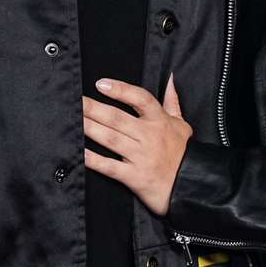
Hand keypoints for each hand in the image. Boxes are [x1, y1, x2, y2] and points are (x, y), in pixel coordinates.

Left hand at [82, 74, 191, 215]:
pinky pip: (109, 166)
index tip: (100, 84)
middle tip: (74, 99)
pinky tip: (79, 152)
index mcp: (159, 121)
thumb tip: (170, 79)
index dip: (120, 89)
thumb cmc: (185, 154)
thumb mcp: (182, 125)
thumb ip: (172, 101)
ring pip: (110, 139)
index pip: (139, 99)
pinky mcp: (134, 177)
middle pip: (116, 118)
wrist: (192, 186)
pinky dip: (93, 159)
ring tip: (73, 119)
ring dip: (89, 128)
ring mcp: (140, 156)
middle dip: (93, 108)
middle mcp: (148, 136)